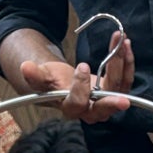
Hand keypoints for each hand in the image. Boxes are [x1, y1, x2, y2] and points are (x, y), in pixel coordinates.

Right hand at [19, 36, 133, 121]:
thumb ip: (36, 75)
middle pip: (103, 107)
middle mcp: (90, 110)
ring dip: (121, 65)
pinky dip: (126, 62)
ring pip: (118, 88)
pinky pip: (125, 80)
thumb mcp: (43, 75)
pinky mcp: (114, 91)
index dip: (80, 88)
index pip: (77, 103)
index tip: (81, 65)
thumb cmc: (53, 81)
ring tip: (121, 42)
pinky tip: (125, 45)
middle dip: (113, 101)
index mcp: (71, 108)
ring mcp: (104, 102)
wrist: (65, 82)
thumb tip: (25, 68)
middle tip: (124, 100)